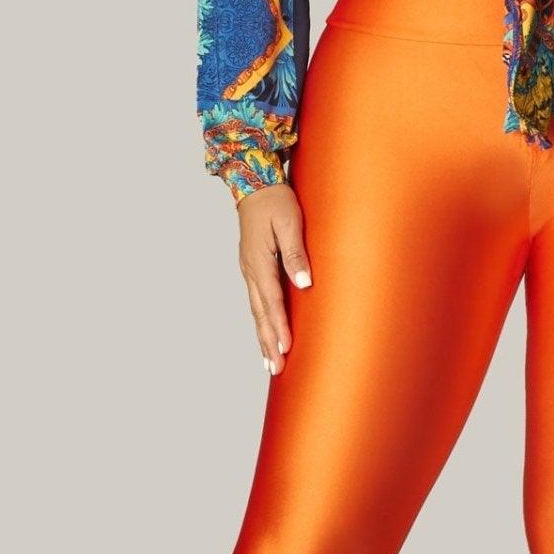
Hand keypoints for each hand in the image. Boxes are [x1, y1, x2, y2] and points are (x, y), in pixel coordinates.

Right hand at [235, 180, 312, 373]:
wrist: (254, 184)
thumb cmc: (275, 201)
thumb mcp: (290, 223)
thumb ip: (295, 255)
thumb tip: (304, 284)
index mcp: (259, 262)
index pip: (272, 301)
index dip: (280, 326)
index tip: (287, 348)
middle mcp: (250, 271)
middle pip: (260, 314)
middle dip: (269, 342)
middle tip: (276, 369)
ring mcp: (248, 271)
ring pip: (256, 311)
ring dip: (263, 337)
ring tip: (269, 362)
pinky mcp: (252, 268)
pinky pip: (256, 302)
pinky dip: (261, 322)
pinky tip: (266, 333)